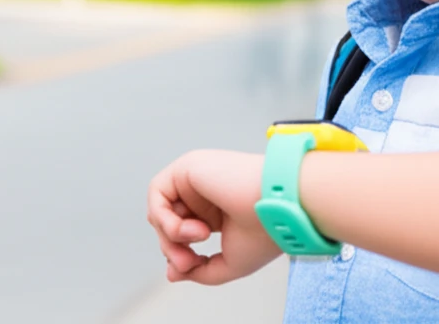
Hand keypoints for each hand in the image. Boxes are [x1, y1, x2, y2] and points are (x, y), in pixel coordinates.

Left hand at [147, 150, 282, 284]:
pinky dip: (165, 219)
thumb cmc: (265, 231)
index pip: (181, 234)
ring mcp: (195, 179)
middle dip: (172, 249)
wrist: (281, 206)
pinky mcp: (187, 166)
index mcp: (215, 210)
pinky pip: (157, 193)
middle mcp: (203, 193)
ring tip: (198, 241)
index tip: (192, 267)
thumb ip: (200, 271)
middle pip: (166, 224)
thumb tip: (172, 272)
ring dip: (170, 236)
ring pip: (160, 211)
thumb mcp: (230, 263)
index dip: (180, 254)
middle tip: (190, 262)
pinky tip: (191, 229)